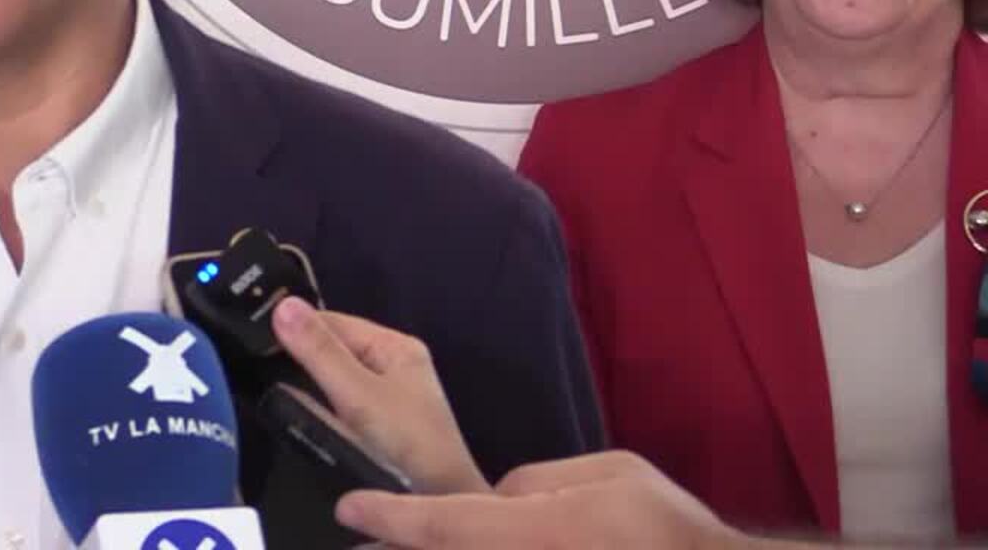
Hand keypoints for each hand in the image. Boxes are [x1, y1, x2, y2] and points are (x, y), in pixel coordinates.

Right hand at [271, 297, 486, 493]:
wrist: (440, 503)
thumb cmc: (405, 447)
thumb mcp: (357, 395)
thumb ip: (319, 352)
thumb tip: (283, 305)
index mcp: (394, 346)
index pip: (332, 321)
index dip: (294, 328)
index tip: (252, 342)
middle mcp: (393, 365)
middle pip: (332, 349)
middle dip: (298, 359)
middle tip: (257, 371)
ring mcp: (387, 396)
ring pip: (332, 378)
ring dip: (306, 385)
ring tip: (271, 392)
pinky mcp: (379, 425)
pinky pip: (338, 403)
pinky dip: (318, 407)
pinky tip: (298, 416)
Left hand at [337, 450, 756, 548]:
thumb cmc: (668, 530)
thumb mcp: (607, 475)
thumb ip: (533, 483)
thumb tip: (493, 499)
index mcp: (531, 533)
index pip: (439, 525)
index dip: (388, 517)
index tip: (350, 509)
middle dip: (395, 547)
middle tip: (358, 538)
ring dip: (424, 549)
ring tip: (391, 540)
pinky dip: (460, 549)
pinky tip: (435, 543)